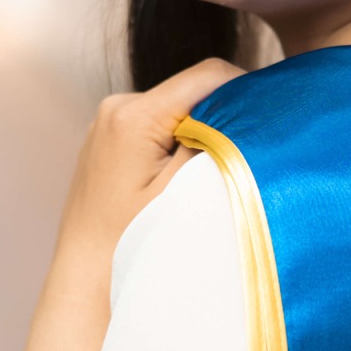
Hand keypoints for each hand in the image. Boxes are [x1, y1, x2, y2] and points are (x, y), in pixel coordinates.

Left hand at [52, 57, 243, 282]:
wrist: (83, 275)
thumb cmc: (129, 242)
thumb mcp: (182, 193)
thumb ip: (214, 144)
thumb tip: (244, 109)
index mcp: (133, 114)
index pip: (208, 75)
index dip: (245, 91)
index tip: (266, 122)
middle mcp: (116, 106)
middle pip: (191, 91)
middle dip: (221, 116)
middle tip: (242, 155)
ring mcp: (109, 120)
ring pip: (176, 109)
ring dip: (199, 131)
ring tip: (207, 173)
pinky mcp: (109, 137)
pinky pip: (156, 126)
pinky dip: (176, 143)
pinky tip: (180, 178)